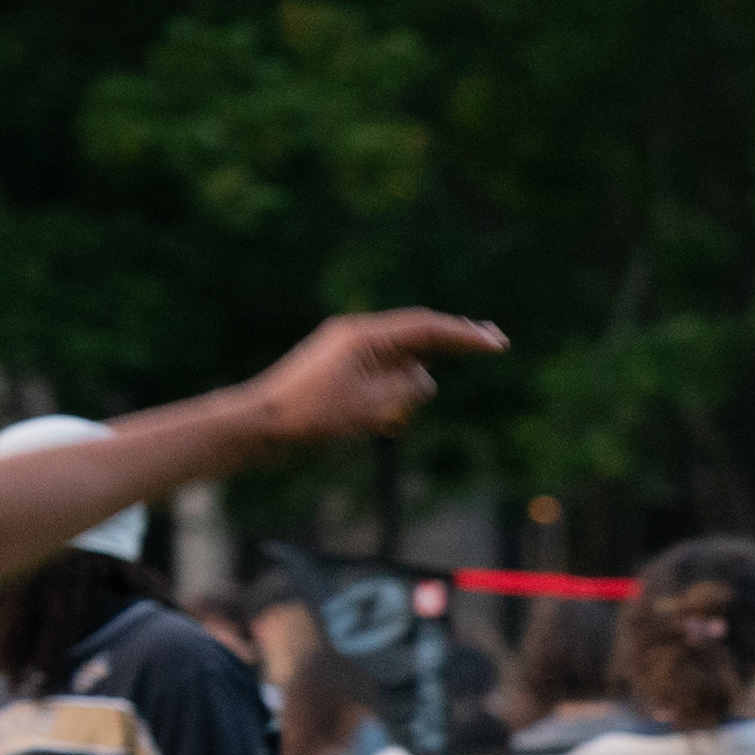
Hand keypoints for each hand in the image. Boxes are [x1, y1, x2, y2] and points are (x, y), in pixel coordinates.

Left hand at [235, 309, 511, 447]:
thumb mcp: (370, 406)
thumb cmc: (310, 417)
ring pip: (398, 356)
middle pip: (415, 334)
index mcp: (364, 337)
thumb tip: (425, 379)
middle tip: (492, 342)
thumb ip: (407, 388)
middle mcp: (355, 337)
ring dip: (421, 372)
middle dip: (453, 341)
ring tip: (424, 403)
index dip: (465, 335)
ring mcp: (344, 353)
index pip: (426, 328)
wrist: (257, 426)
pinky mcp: (335, 372)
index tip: (497, 343)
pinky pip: (379, 373)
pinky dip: (398, 386)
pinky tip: (398, 415)